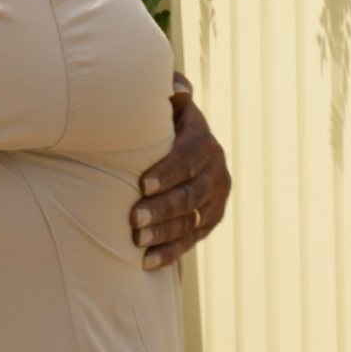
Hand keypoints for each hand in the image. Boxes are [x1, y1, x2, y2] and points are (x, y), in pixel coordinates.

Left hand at [131, 73, 230, 269]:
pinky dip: (171, 252)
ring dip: (164, 234)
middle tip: (134, 220)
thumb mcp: (166, 104)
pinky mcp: (211, 219)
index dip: (167, 172)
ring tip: (138, 242)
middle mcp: (215, 170)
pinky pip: (192, 239)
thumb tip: (176, 89)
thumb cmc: (158, 121)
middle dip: (162, 208)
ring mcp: (215, 198)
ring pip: (191, 220)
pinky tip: (148, 263)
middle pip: (190, 194)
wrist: (180, 144)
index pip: (187, 158)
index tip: (142, 184)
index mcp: (202, 140)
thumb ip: (169, 92)